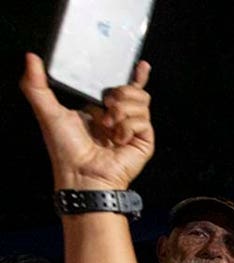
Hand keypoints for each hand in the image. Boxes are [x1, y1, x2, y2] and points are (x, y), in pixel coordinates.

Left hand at [21, 53, 153, 190]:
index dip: (134, 76)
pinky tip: (117, 137)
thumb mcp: (48, 111)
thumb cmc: (66, 150)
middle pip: (134, 91)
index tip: (139, 65)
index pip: (122, 88)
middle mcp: (118, 118)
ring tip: (109, 122)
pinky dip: (128, 126)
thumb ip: (37, 85)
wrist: (83, 175)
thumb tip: (31, 59)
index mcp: (100, 110)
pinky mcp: (144, 140)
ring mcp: (133, 129)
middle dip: (121, 92)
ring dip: (123, 109)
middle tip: (106, 104)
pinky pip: (144, 121)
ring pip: (142, 102)